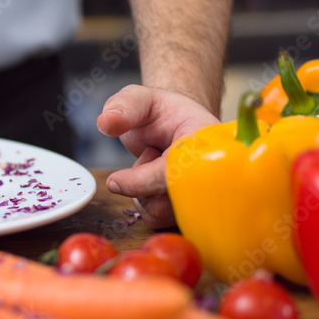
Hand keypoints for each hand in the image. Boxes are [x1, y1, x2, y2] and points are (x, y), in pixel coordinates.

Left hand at [96, 85, 218, 227]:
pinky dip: (145, 203)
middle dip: (141, 182)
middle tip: (150, 152)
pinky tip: (154, 182)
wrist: (178, 125)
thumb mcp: (140, 98)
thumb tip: (105, 123)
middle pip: (168, 200)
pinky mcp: (191, 212)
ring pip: (160, 212)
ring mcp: (204, 197)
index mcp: (207, 142)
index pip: (178, 172)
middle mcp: (212, 174)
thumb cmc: (161, 112)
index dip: (143, 180)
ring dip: (143, 192)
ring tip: (156, 164)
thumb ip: (124, 106)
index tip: (114, 180)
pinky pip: (157, 219)